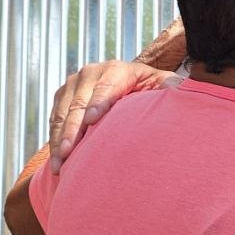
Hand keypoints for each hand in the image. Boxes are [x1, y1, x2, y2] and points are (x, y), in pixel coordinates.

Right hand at [49, 60, 176, 171]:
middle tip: (68, 153)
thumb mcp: (165, 87)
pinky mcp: (63, 96)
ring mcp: (74, 84)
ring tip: (59, 164)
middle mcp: (92, 73)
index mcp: (118, 70)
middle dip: (73, 129)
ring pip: (63, 113)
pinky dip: (54, 140)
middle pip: (79, 102)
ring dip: (59, 139)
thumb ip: (172, 89)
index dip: (99, 102)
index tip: (92, 120)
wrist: (132, 86)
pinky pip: (55, 120)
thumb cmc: (152, 92)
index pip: (106, 86)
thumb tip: (180, 94)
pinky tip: (56, 162)